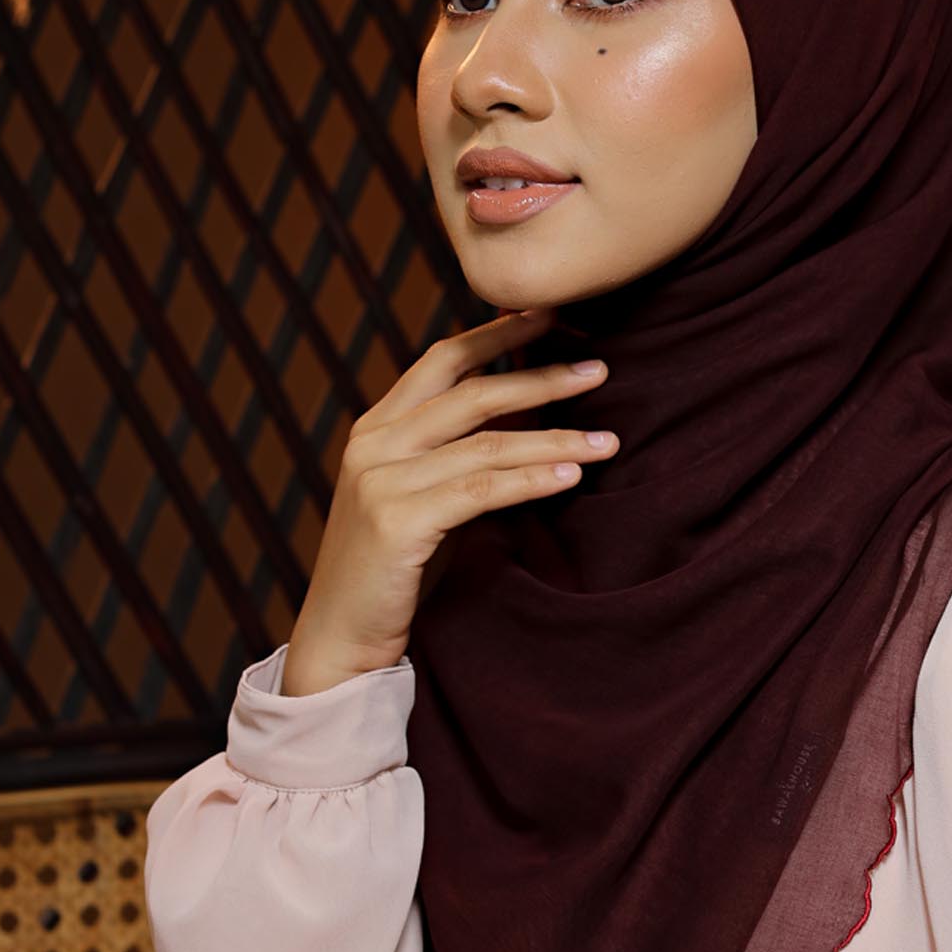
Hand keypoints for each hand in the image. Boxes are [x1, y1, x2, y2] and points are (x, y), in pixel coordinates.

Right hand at [281, 307, 618, 694]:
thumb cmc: (396, 570)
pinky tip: (572, 474)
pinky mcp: (396, 522)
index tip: (552, 314)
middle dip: (541, 377)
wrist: (342, 637)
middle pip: (472, 392)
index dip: (498, 334)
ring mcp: (380, 481)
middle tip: (601, 369)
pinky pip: (480, 490)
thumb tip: (530, 415)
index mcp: (377, 428)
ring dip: (554, 437)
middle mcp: (373, 444)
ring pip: (485, 443)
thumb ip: (459, 454)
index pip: (443, 361)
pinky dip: (531, 479)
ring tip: (608, 439)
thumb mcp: (426, 497)